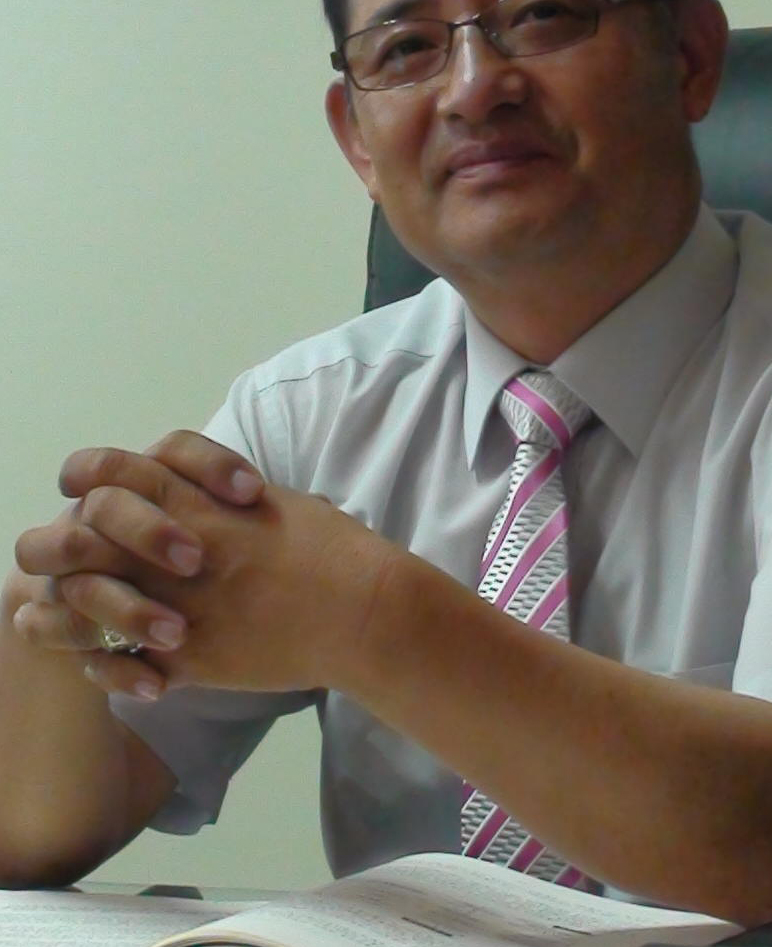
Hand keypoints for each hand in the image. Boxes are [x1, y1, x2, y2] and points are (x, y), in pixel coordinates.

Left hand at [17, 435, 400, 697]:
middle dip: (57, 545)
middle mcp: (173, 549)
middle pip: (78, 535)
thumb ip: (212, 496)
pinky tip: (99, 664)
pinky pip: (116, 664)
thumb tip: (181, 495)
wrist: (362, 610)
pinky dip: (101, 664)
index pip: (108, 472)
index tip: (82, 491)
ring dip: (61, 608)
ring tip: (45, 616)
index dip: (84, 477)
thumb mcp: (268, 500)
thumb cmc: (329, 547)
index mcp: (195, 501)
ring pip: (83, 602)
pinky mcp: (187, 660)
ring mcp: (175, 605)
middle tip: (60, 556)